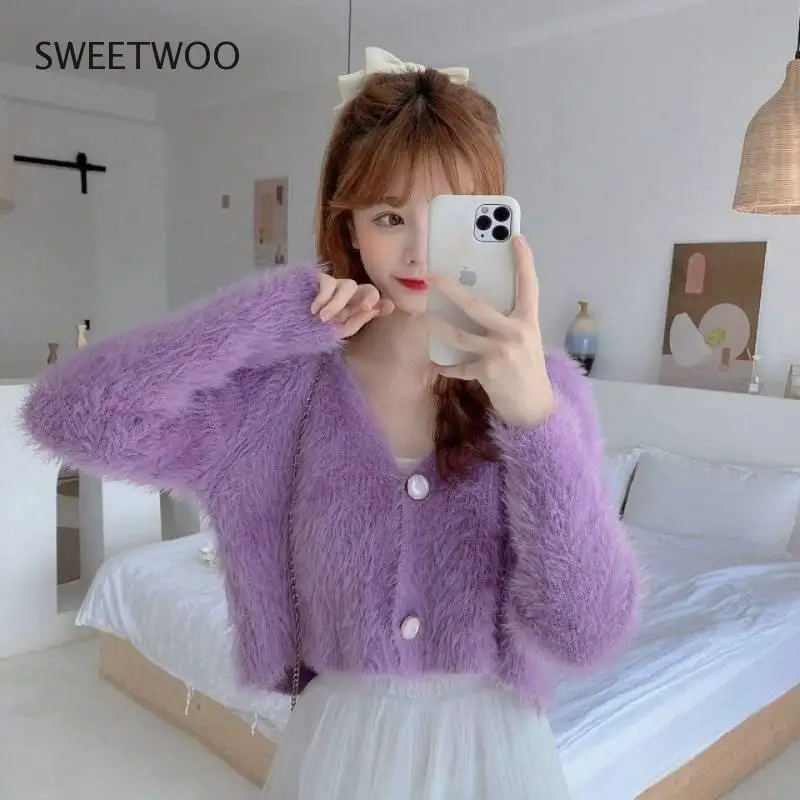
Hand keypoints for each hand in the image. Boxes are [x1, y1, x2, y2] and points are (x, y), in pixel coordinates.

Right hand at [311, 274, 393, 338]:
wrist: (292, 324)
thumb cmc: (316, 329)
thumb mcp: (338, 331)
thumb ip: (356, 322)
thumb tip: (372, 310)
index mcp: (356, 308)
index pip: (374, 303)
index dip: (383, 303)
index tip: (388, 306)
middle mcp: (350, 295)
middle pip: (368, 289)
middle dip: (370, 296)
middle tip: (366, 308)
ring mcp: (336, 285)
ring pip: (349, 285)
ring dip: (338, 303)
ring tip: (323, 318)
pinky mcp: (320, 279)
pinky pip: (328, 282)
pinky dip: (323, 297)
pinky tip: (314, 309)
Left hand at [426, 235, 554, 427]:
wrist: (535, 407)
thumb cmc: (527, 369)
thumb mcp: (525, 341)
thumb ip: (507, 323)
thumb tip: (477, 305)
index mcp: (528, 321)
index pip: (529, 286)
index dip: (524, 261)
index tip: (517, 237)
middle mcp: (515, 332)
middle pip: (476, 305)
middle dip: (450, 289)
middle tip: (431, 277)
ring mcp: (500, 352)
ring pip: (458, 335)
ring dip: (436, 327)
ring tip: (421, 318)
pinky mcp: (487, 371)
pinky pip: (459, 366)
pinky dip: (446, 367)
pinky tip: (435, 366)